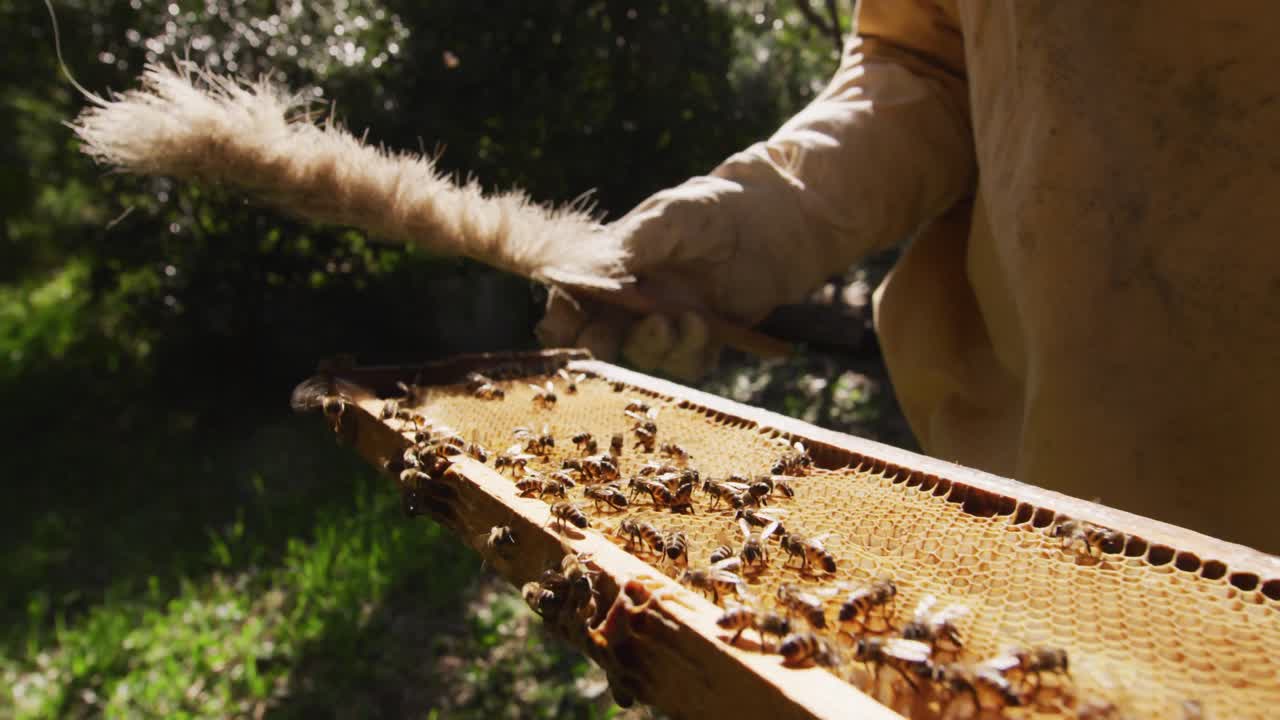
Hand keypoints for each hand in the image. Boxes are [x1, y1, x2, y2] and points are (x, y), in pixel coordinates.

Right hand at [536, 173, 791, 380]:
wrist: (779, 220)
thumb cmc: (715, 207)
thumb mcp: (668, 218)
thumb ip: (627, 247)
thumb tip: (580, 272)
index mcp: (616, 268)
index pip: (575, 301)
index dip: (563, 320)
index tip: (562, 331)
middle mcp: (637, 300)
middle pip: (602, 337)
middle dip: (598, 346)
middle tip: (603, 346)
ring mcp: (671, 320)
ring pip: (644, 353)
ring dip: (653, 344)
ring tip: (674, 321)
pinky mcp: (705, 338)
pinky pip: (687, 363)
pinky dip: (690, 351)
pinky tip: (704, 326)